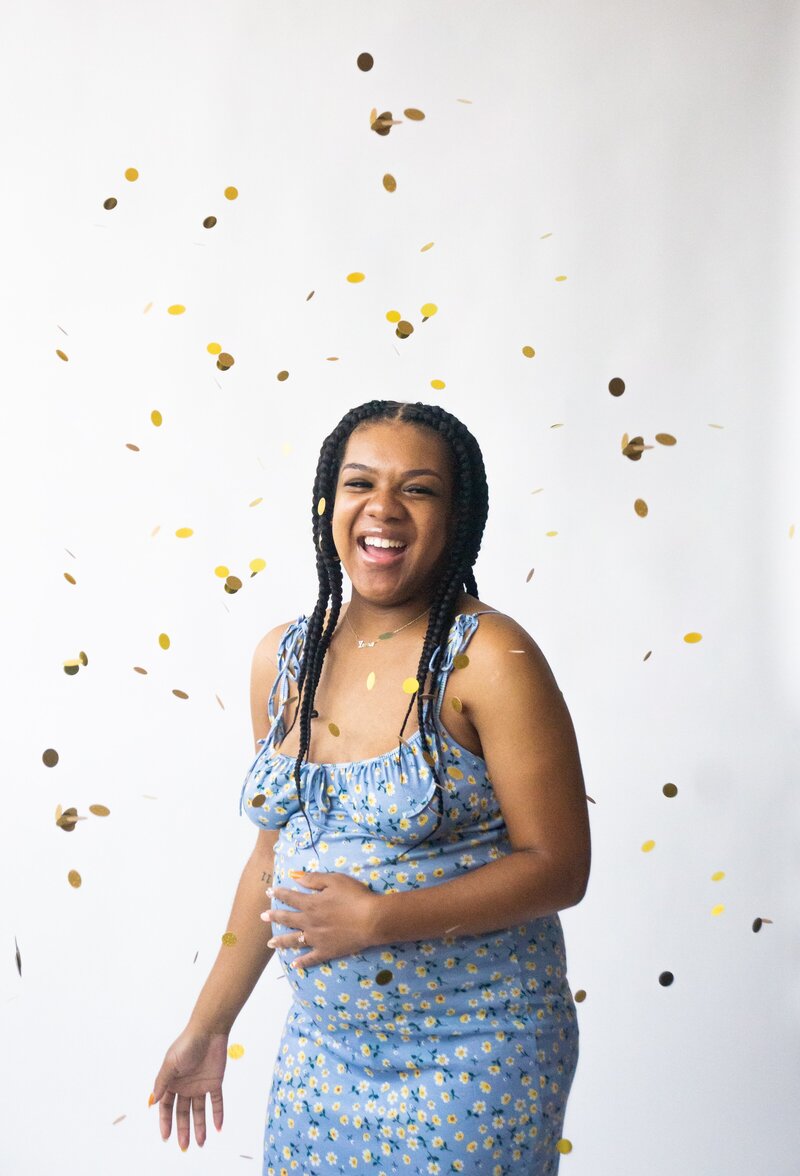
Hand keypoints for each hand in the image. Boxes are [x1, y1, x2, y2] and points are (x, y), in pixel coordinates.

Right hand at [150, 1025, 228, 1148]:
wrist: (209, 1031)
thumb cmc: (187, 1044)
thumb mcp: (170, 1063)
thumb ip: (162, 1082)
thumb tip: (152, 1102)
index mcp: (172, 1081)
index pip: (166, 1106)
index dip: (165, 1121)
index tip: (166, 1137)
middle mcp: (185, 1086)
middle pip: (182, 1112)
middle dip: (182, 1129)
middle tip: (184, 1146)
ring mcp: (200, 1084)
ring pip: (199, 1110)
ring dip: (200, 1126)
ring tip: (200, 1142)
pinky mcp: (214, 1082)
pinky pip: (216, 1101)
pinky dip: (217, 1114)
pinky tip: (218, 1127)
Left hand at [264, 870, 380, 968]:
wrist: (371, 920)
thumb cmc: (354, 896)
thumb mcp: (334, 880)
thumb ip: (313, 879)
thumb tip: (294, 876)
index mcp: (310, 903)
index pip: (290, 897)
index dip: (279, 893)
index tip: (268, 892)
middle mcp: (309, 922)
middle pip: (288, 919)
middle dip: (274, 916)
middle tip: (262, 916)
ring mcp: (316, 939)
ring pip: (294, 940)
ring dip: (281, 941)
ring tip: (270, 943)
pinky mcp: (326, 951)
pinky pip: (311, 958)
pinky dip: (302, 962)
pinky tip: (294, 965)